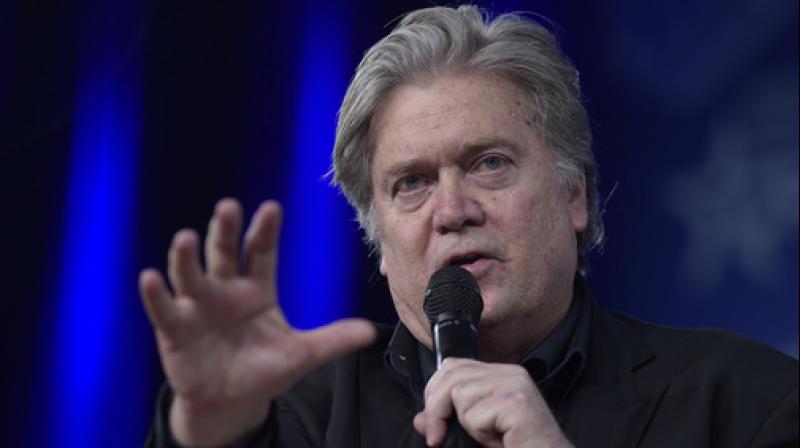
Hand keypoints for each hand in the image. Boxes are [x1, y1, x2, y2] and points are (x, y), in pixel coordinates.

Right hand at [139, 198, 375, 446]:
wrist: (230, 401)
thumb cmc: (263, 370)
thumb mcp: (300, 356)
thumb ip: (331, 341)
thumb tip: (370, 333)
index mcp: (257, 289)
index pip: (262, 253)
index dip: (266, 231)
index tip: (272, 208)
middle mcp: (225, 289)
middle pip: (224, 253)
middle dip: (226, 231)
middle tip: (229, 207)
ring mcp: (197, 306)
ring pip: (191, 274)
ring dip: (186, 257)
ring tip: (186, 238)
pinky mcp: (175, 328)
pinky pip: (164, 308)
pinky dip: (156, 294)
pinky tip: (151, 278)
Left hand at [413, 358, 572, 447]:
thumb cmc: (520, 447)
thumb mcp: (479, 431)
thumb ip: (451, 420)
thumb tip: (420, 419)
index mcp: (502, 374)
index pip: (454, 366)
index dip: (434, 393)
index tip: (433, 424)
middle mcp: (510, 373)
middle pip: (451, 375)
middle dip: (436, 409)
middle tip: (438, 437)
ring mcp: (515, 384)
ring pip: (460, 394)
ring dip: (468, 425)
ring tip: (492, 438)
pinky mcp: (516, 402)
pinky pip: (475, 414)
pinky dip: (481, 434)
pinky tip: (501, 441)